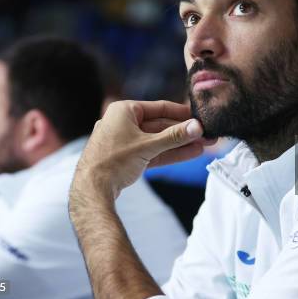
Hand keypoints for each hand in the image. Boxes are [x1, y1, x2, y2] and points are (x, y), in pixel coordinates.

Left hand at [71, 100, 208, 201]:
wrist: (91, 190)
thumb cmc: (114, 161)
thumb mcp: (148, 146)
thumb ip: (174, 136)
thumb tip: (197, 127)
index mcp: (124, 110)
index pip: (159, 107)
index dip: (181, 113)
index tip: (199, 116)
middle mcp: (123, 122)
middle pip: (160, 125)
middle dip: (184, 132)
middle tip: (206, 135)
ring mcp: (125, 141)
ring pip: (158, 140)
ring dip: (180, 144)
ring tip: (204, 145)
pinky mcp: (127, 157)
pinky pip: (152, 152)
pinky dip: (169, 153)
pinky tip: (190, 153)